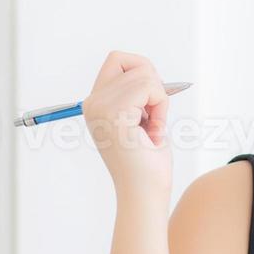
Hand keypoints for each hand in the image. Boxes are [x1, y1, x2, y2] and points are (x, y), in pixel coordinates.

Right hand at [80, 50, 173, 199]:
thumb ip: (136, 94)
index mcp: (95, 104)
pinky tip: (153, 132)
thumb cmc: (147, 162)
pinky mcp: (115, 113)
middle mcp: (92, 103)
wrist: (145, 193)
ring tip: (152, 129)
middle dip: (154, 86)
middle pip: (134, 62)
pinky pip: (151, 88)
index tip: (149, 104)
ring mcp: (101, 107)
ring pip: (145, 74)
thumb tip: (146, 68)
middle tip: (153, 118)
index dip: (144, 73)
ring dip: (160, 101)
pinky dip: (161, 108)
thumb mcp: (140, 118)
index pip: (118, 59)